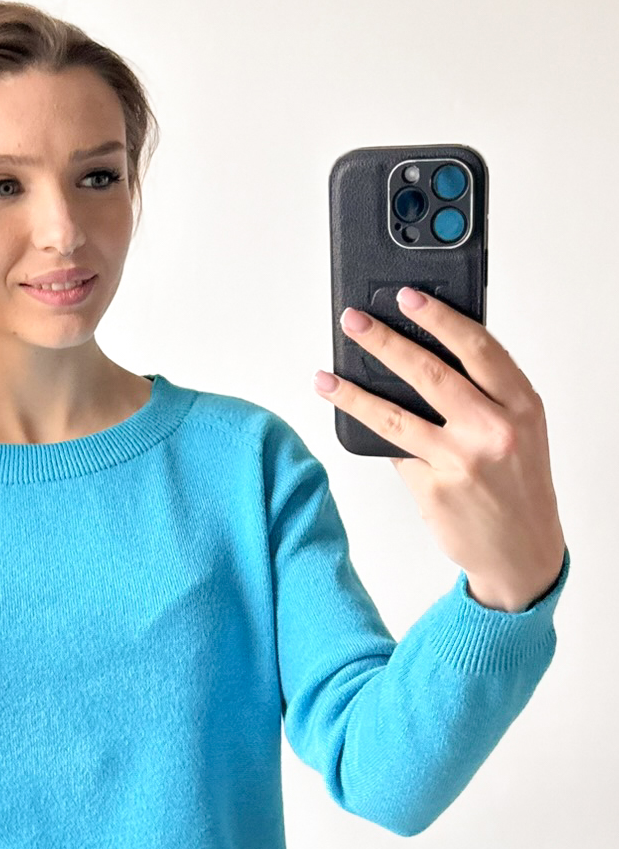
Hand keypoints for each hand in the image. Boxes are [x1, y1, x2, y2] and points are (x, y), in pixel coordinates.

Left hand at [313, 288, 566, 611]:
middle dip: (384, 343)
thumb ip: (485, 394)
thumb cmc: (518, 484)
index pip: (477, 348)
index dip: (438, 318)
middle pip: (428, 374)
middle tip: (353, 322)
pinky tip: (357, 425)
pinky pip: (396, 454)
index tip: (406, 297)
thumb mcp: (520, 429)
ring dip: (353, 394)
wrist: (522, 551)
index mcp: (521, 405)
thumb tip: (422, 358)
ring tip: (326, 378)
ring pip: (395, 416)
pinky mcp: (434, 490)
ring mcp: (461, 462)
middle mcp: (493, 430)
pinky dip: (378, 439)